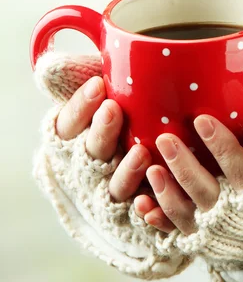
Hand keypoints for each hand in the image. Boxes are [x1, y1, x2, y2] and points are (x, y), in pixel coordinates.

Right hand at [56, 75, 152, 201]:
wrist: (138, 169)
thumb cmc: (117, 116)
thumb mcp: (99, 96)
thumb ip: (82, 79)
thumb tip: (53, 67)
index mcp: (74, 138)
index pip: (70, 122)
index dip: (82, 105)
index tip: (99, 85)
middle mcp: (88, 166)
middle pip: (91, 152)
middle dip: (102, 131)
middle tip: (114, 109)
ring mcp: (109, 191)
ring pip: (114, 186)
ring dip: (126, 172)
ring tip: (142, 153)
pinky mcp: (132, 212)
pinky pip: (138, 214)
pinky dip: (144, 210)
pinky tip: (151, 202)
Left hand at [133, 116, 242, 234]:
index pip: (239, 166)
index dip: (220, 145)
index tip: (201, 120)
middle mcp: (236, 211)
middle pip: (207, 191)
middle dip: (184, 166)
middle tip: (164, 139)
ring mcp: (216, 228)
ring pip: (188, 214)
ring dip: (167, 193)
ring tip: (151, 168)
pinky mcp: (201, 238)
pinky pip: (176, 233)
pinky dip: (160, 222)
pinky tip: (143, 205)